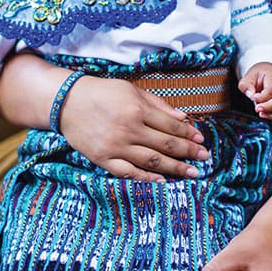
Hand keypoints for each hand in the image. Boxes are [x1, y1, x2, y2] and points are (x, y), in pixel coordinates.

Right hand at [60, 75, 207, 180]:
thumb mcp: (131, 89)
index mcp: (137, 109)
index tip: (201, 140)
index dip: (188, 134)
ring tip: (191, 173)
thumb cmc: (102, 92)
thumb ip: (158, 104)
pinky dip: (147, 178)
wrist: (66, 102)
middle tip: (205, 158)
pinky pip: (129, 172)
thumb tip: (183, 118)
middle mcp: (128, 129)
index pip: (170, 125)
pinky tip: (162, 181)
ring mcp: (115, 146)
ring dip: (175, 168)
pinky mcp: (103, 159)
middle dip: (188, 152)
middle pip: (165, 144)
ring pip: (152, 161)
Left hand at [238, 63, 271, 123]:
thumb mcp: (249, 76)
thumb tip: (250, 95)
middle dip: (267, 108)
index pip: (271, 90)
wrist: (269, 73)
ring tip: (262, 114)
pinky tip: (270, 116)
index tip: (253, 98)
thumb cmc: (260, 75)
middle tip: (257, 109)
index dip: (261, 97)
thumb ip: (246, 85)